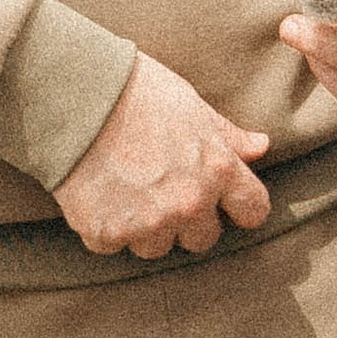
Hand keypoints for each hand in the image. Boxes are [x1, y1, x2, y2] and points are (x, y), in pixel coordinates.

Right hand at [54, 52, 271, 259]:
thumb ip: (228, 136)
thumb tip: (261, 147)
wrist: (75, 95)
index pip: (253, 211)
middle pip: (204, 238)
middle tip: (161, 187)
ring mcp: (148, 223)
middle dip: (188, 219)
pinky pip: (114, 244)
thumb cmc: (138, 91)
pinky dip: (106, 226)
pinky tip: (98, 193)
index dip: (241, 207)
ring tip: (126, 188)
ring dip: (145, 227)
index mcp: (217, 170)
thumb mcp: (192, 106)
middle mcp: (189, 203)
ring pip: (157, 246)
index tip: (227, 204)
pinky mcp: (107, 233)